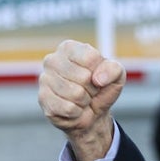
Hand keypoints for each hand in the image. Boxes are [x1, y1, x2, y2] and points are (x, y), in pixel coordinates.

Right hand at [38, 40, 125, 160]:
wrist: (93, 112)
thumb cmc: (102, 87)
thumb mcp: (116, 74)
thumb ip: (113, 69)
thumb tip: (98, 79)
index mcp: (69, 48)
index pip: (90, 58)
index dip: (100, 71)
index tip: (97, 75)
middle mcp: (52, 60)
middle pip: (83, 77)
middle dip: (92, 88)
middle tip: (89, 89)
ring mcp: (45, 80)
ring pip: (75, 94)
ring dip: (85, 100)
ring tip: (82, 98)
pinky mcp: (43, 100)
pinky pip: (68, 108)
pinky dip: (77, 112)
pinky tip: (73, 108)